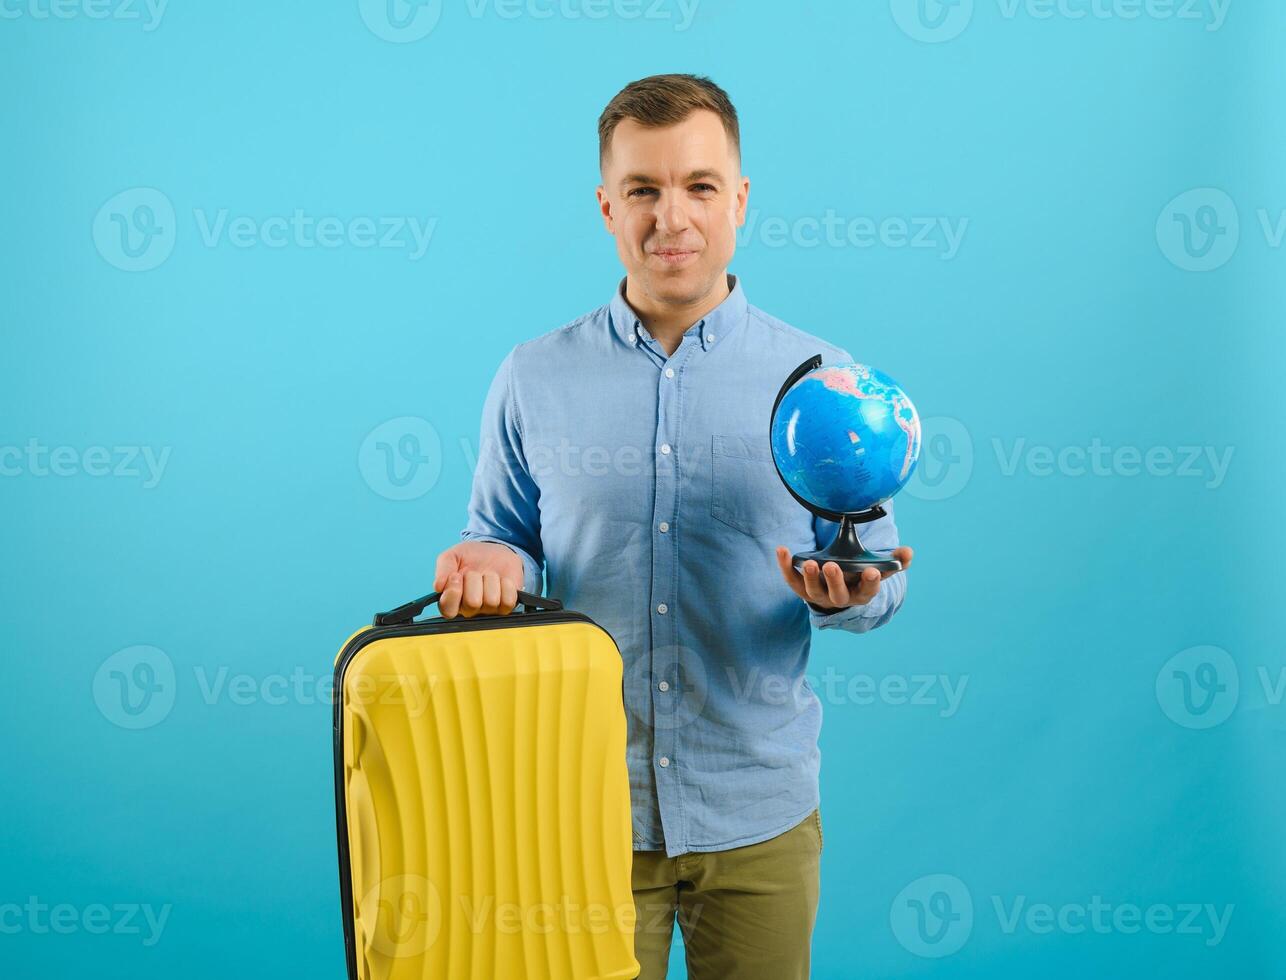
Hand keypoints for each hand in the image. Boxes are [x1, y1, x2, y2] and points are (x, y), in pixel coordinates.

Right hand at [433, 541, 523, 618]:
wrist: (495, 550)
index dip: (452, 593)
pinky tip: (502, 580)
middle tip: (475, 572)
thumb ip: (443, 568)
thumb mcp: (452, 556)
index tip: (456, 576)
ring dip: (490, 580)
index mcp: (452, 601)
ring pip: (491, 601)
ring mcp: (489, 610)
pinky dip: (506, 585)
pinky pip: (508, 601)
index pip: (448, 610)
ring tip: (488, 574)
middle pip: (472, 603)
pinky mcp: (507, 607)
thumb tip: (438, 587)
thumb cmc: (471, 557)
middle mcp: (470, 610)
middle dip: (474, 580)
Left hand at [774, 545, 913, 612]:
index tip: (873, 571)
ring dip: (810, 577)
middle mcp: (840, 597)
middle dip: (835, 581)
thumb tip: (908, 552)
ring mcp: (819, 595)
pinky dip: (785, 566)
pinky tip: (782, 550)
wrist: (837, 589)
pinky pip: (791, 579)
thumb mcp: (879, 569)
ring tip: (810, 563)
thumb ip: (895, 561)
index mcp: (861, 593)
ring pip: (813, 590)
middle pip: (838, 594)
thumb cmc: (860, 576)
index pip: (868, 590)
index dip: (871, 582)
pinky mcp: (801, 589)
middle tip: (833, 565)